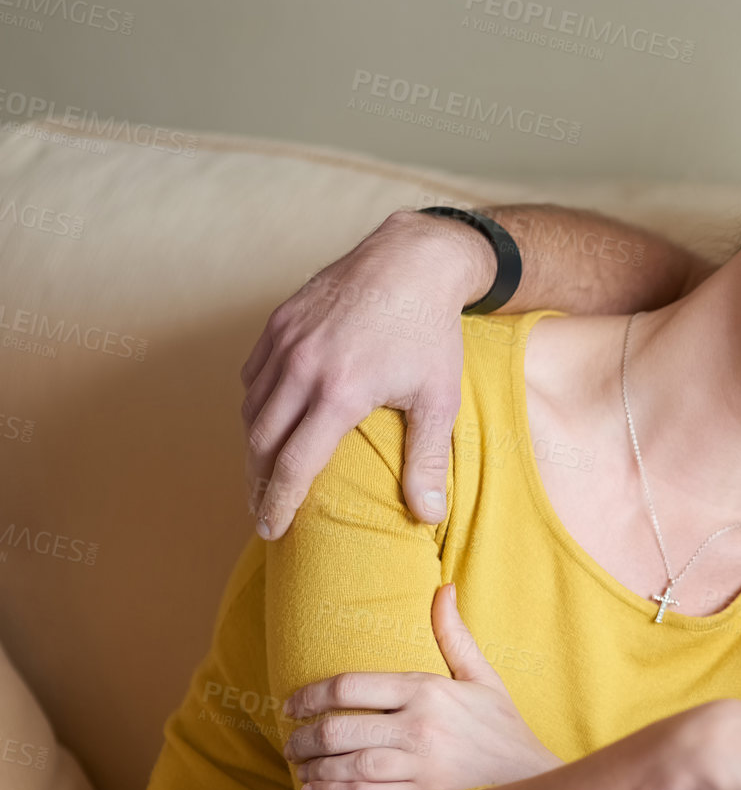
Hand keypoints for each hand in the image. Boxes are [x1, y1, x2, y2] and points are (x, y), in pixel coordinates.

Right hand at [241, 209, 492, 538]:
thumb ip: (428, 460)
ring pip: (251, 408)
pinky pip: (253, 374)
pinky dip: (256, 404)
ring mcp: (284, 342)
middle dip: (259, 482)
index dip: (279, 503)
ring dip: (254, 445)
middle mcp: (302, 367)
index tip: (271, 529)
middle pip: (261, 442)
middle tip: (264, 510)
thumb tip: (428, 514)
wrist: (412, 260)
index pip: (294, 465)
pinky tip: (270, 422)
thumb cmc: (430, 331)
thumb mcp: (439, 399)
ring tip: (265, 472)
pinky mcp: (278, 322)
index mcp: (340, 393)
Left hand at [281, 583, 560, 789]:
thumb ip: (454, 636)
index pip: (350, 686)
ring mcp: (419, 764)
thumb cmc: (502, 728)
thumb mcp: (482, 678)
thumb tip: (443, 589)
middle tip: (291, 743)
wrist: (531, 779)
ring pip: (346, 766)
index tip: (291, 705)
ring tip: (301, 768)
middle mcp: (420, 726)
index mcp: (428, 690)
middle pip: (339, 729)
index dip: (310, 696)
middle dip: (304, 738)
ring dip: (313, 769)